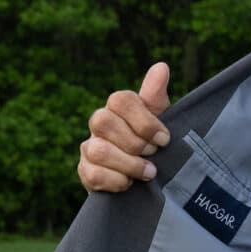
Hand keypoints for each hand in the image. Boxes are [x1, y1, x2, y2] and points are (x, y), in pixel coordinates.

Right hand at [77, 62, 171, 192]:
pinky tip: (130, 184)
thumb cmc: (152, 146)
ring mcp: (89, 148)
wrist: (144, 181)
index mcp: (117, 108)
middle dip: (134, 142)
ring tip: (149, 173)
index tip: (165, 139)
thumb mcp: (160, 122)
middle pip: (103, 121)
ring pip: (98, 150)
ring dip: (128, 164)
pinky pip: (93, 174)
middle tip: (154, 154)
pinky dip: (116, 181)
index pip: (120, 100)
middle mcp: (99, 124)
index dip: (144, 120)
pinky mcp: (86, 172)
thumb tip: (161, 67)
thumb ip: (156, 98)